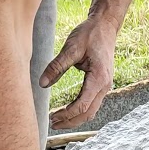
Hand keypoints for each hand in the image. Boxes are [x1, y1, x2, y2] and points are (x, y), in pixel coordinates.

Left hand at [40, 14, 120, 129]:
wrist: (105, 25)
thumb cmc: (90, 34)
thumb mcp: (71, 47)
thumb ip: (56, 66)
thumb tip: (42, 84)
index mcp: (98, 78)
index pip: (82, 106)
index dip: (66, 115)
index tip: (52, 117)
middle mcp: (105, 85)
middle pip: (88, 113)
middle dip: (70, 122)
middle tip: (52, 124)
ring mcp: (105, 86)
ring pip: (91, 111)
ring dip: (75, 119)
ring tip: (58, 121)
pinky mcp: (101, 84)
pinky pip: (92, 104)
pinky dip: (80, 111)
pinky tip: (68, 111)